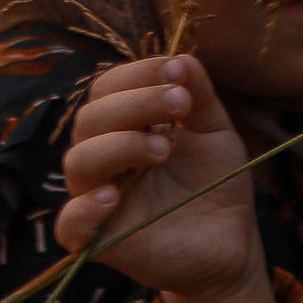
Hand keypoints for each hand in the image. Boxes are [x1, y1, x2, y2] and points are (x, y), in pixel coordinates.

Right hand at [58, 52, 278, 302]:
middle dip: (134, 105)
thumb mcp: (215, 132)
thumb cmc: (216, 184)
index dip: (137, 75)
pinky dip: (84, 209)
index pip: (108, 89)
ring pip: (78, 162)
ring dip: (118, 146)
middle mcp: (103, 159)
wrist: (233, 244)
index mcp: (123, 127)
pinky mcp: (99, 241)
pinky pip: (69, 225)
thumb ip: (198, 96)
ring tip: (161, 148)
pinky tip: (111, 196)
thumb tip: (181, 58)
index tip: (177, 71)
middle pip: (91, 120)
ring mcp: (97, 199)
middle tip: (179, 105)